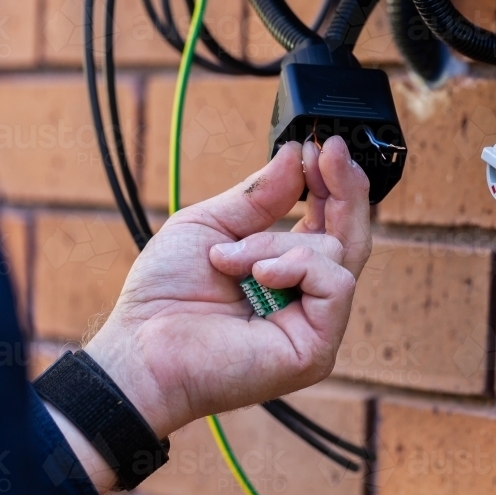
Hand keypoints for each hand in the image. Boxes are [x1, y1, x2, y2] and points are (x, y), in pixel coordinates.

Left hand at [81, 136, 370, 441]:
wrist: (143, 347)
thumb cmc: (165, 296)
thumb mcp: (210, 226)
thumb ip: (259, 195)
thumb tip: (295, 156)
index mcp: (284, 268)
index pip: (329, 221)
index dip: (332, 183)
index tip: (323, 147)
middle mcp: (305, 295)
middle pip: (352, 234)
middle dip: (344, 189)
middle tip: (329, 152)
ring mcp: (315, 323)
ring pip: (336, 251)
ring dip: (278, 242)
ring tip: (230, 259)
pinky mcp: (318, 347)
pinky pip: (336, 284)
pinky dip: (297, 266)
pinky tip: (260, 275)